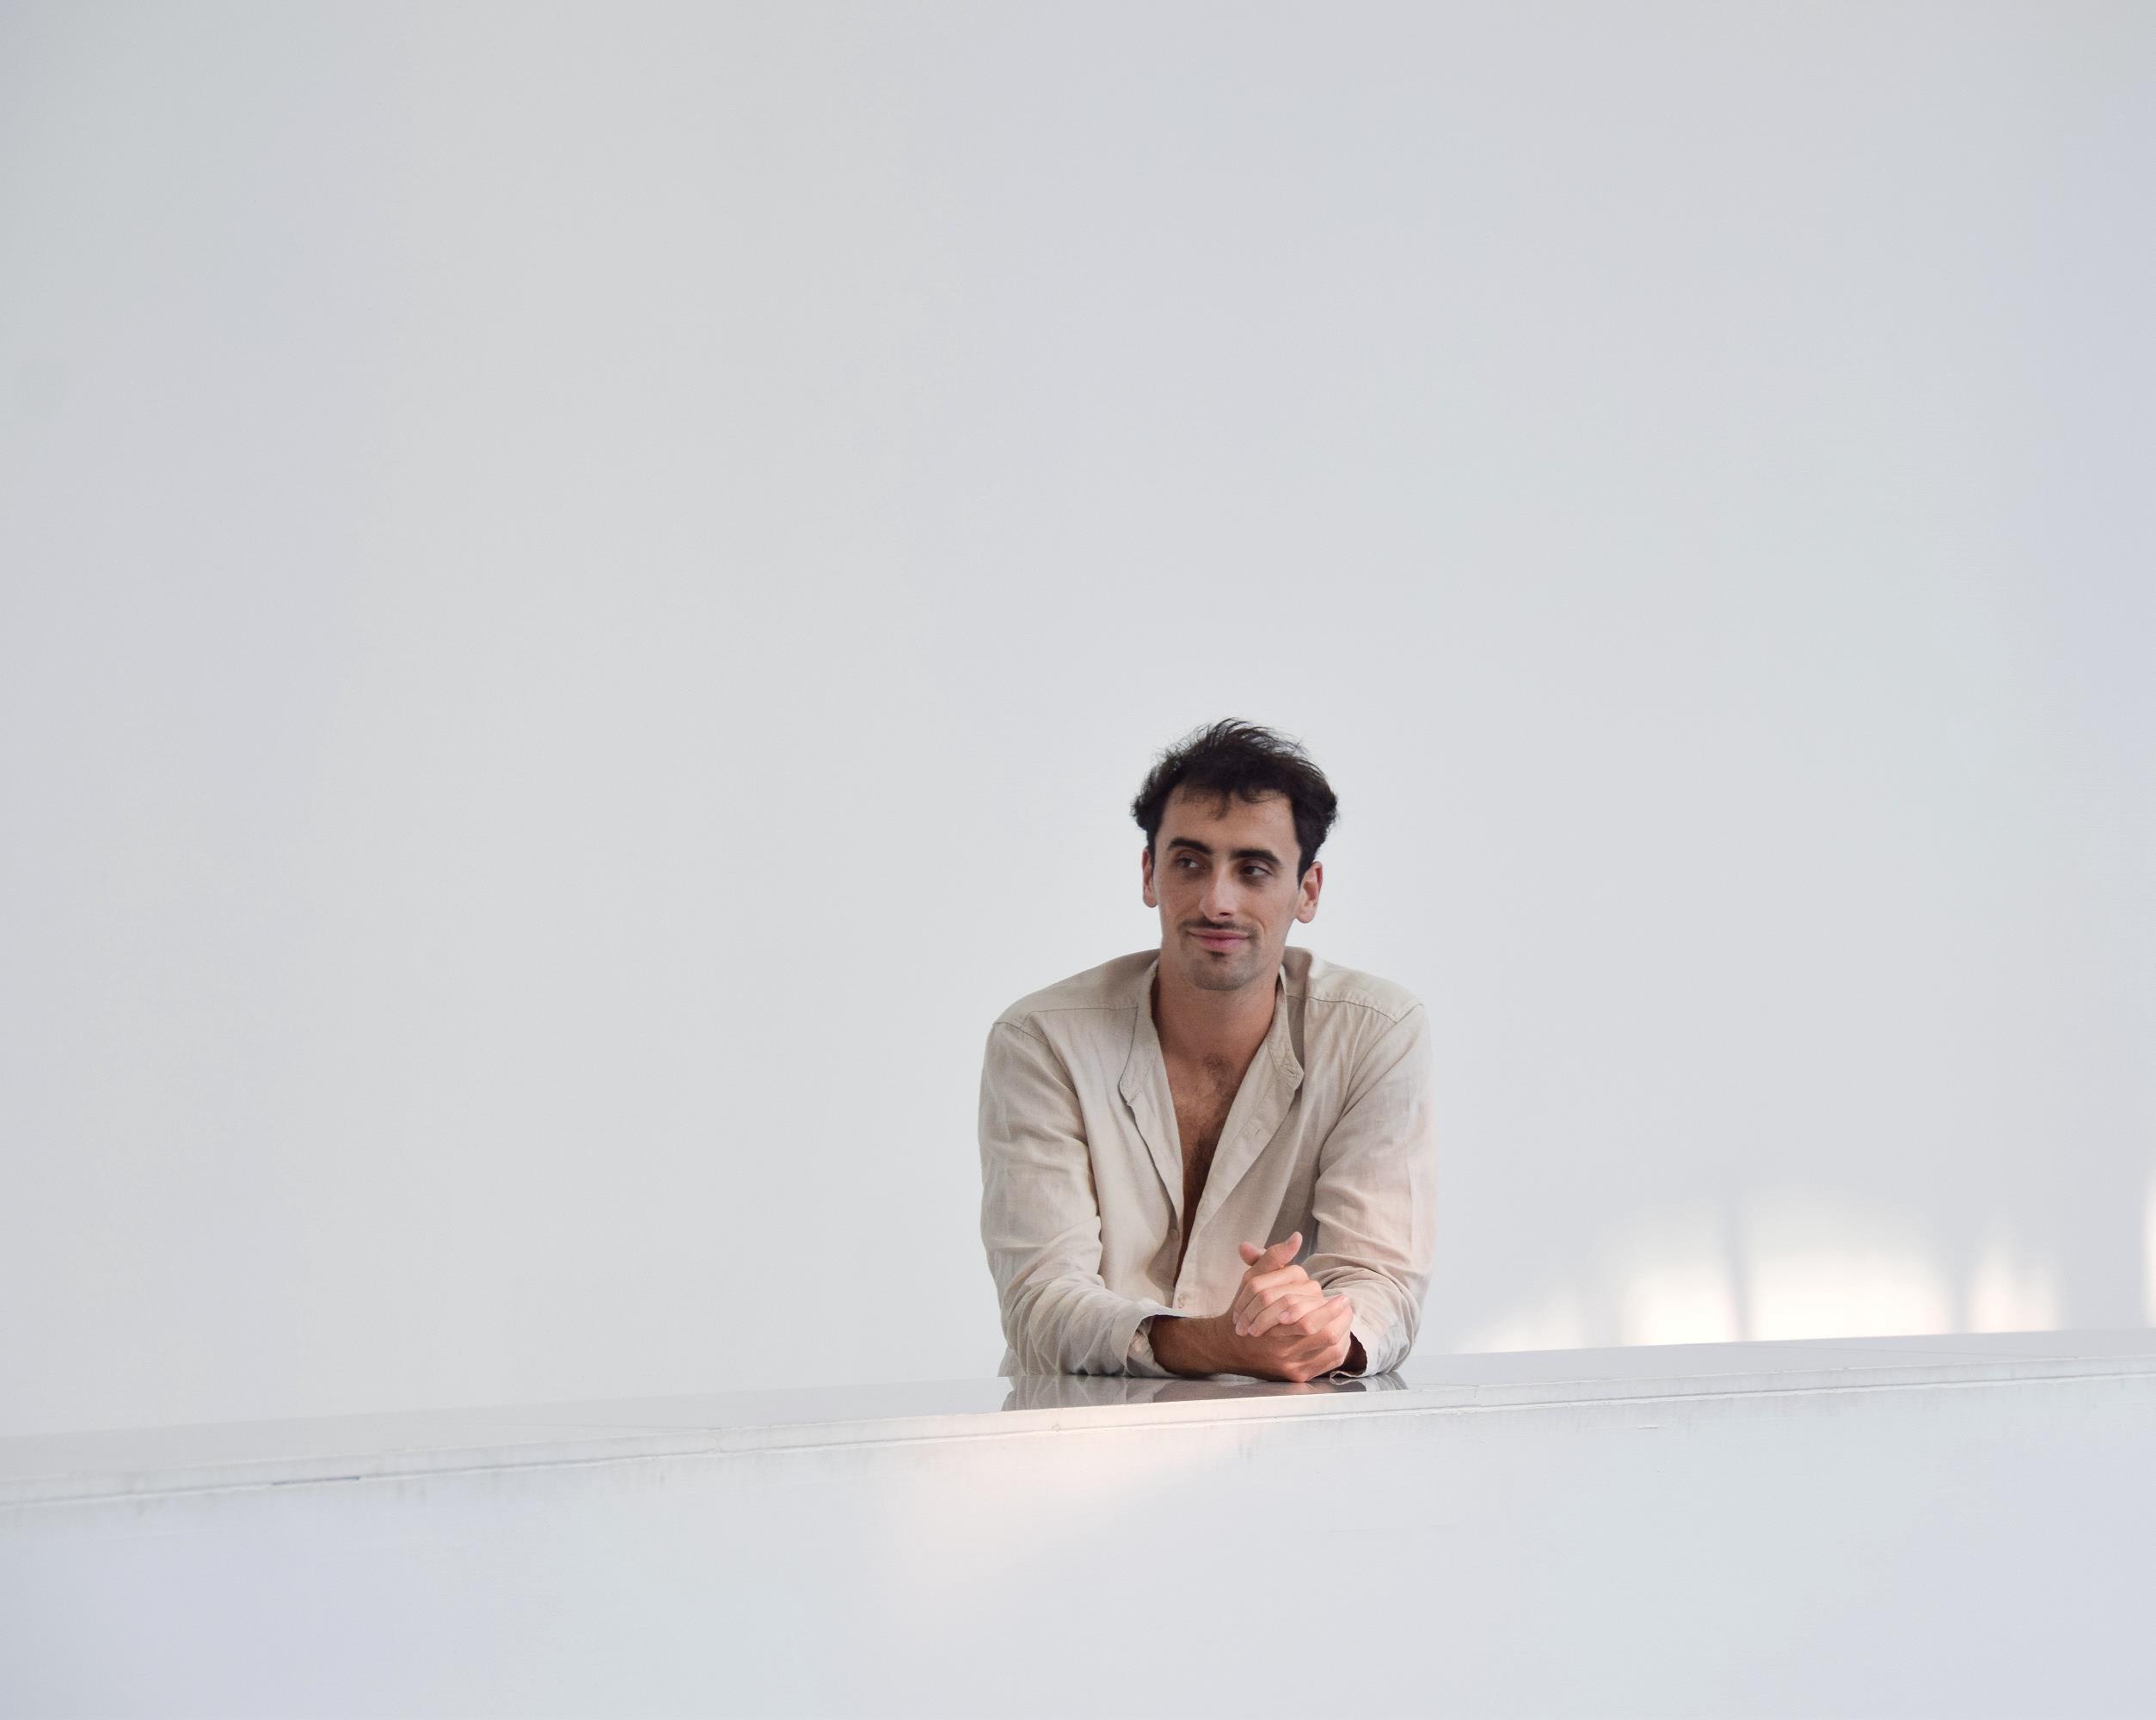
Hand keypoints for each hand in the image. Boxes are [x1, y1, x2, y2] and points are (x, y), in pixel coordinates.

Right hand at [1226, 1233, 1354, 1381]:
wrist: (1229, 1347)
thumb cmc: (1246, 1310)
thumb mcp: (1253, 1280)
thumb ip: (1274, 1258)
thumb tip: (1296, 1238)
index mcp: (1266, 1316)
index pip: (1303, 1307)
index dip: (1326, 1303)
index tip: (1342, 1296)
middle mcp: (1276, 1342)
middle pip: (1316, 1328)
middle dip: (1338, 1315)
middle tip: (1347, 1304)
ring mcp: (1287, 1361)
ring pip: (1326, 1344)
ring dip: (1343, 1329)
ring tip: (1347, 1318)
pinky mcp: (1296, 1375)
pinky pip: (1327, 1362)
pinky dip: (1339, 1347)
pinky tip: (1342, 1336)